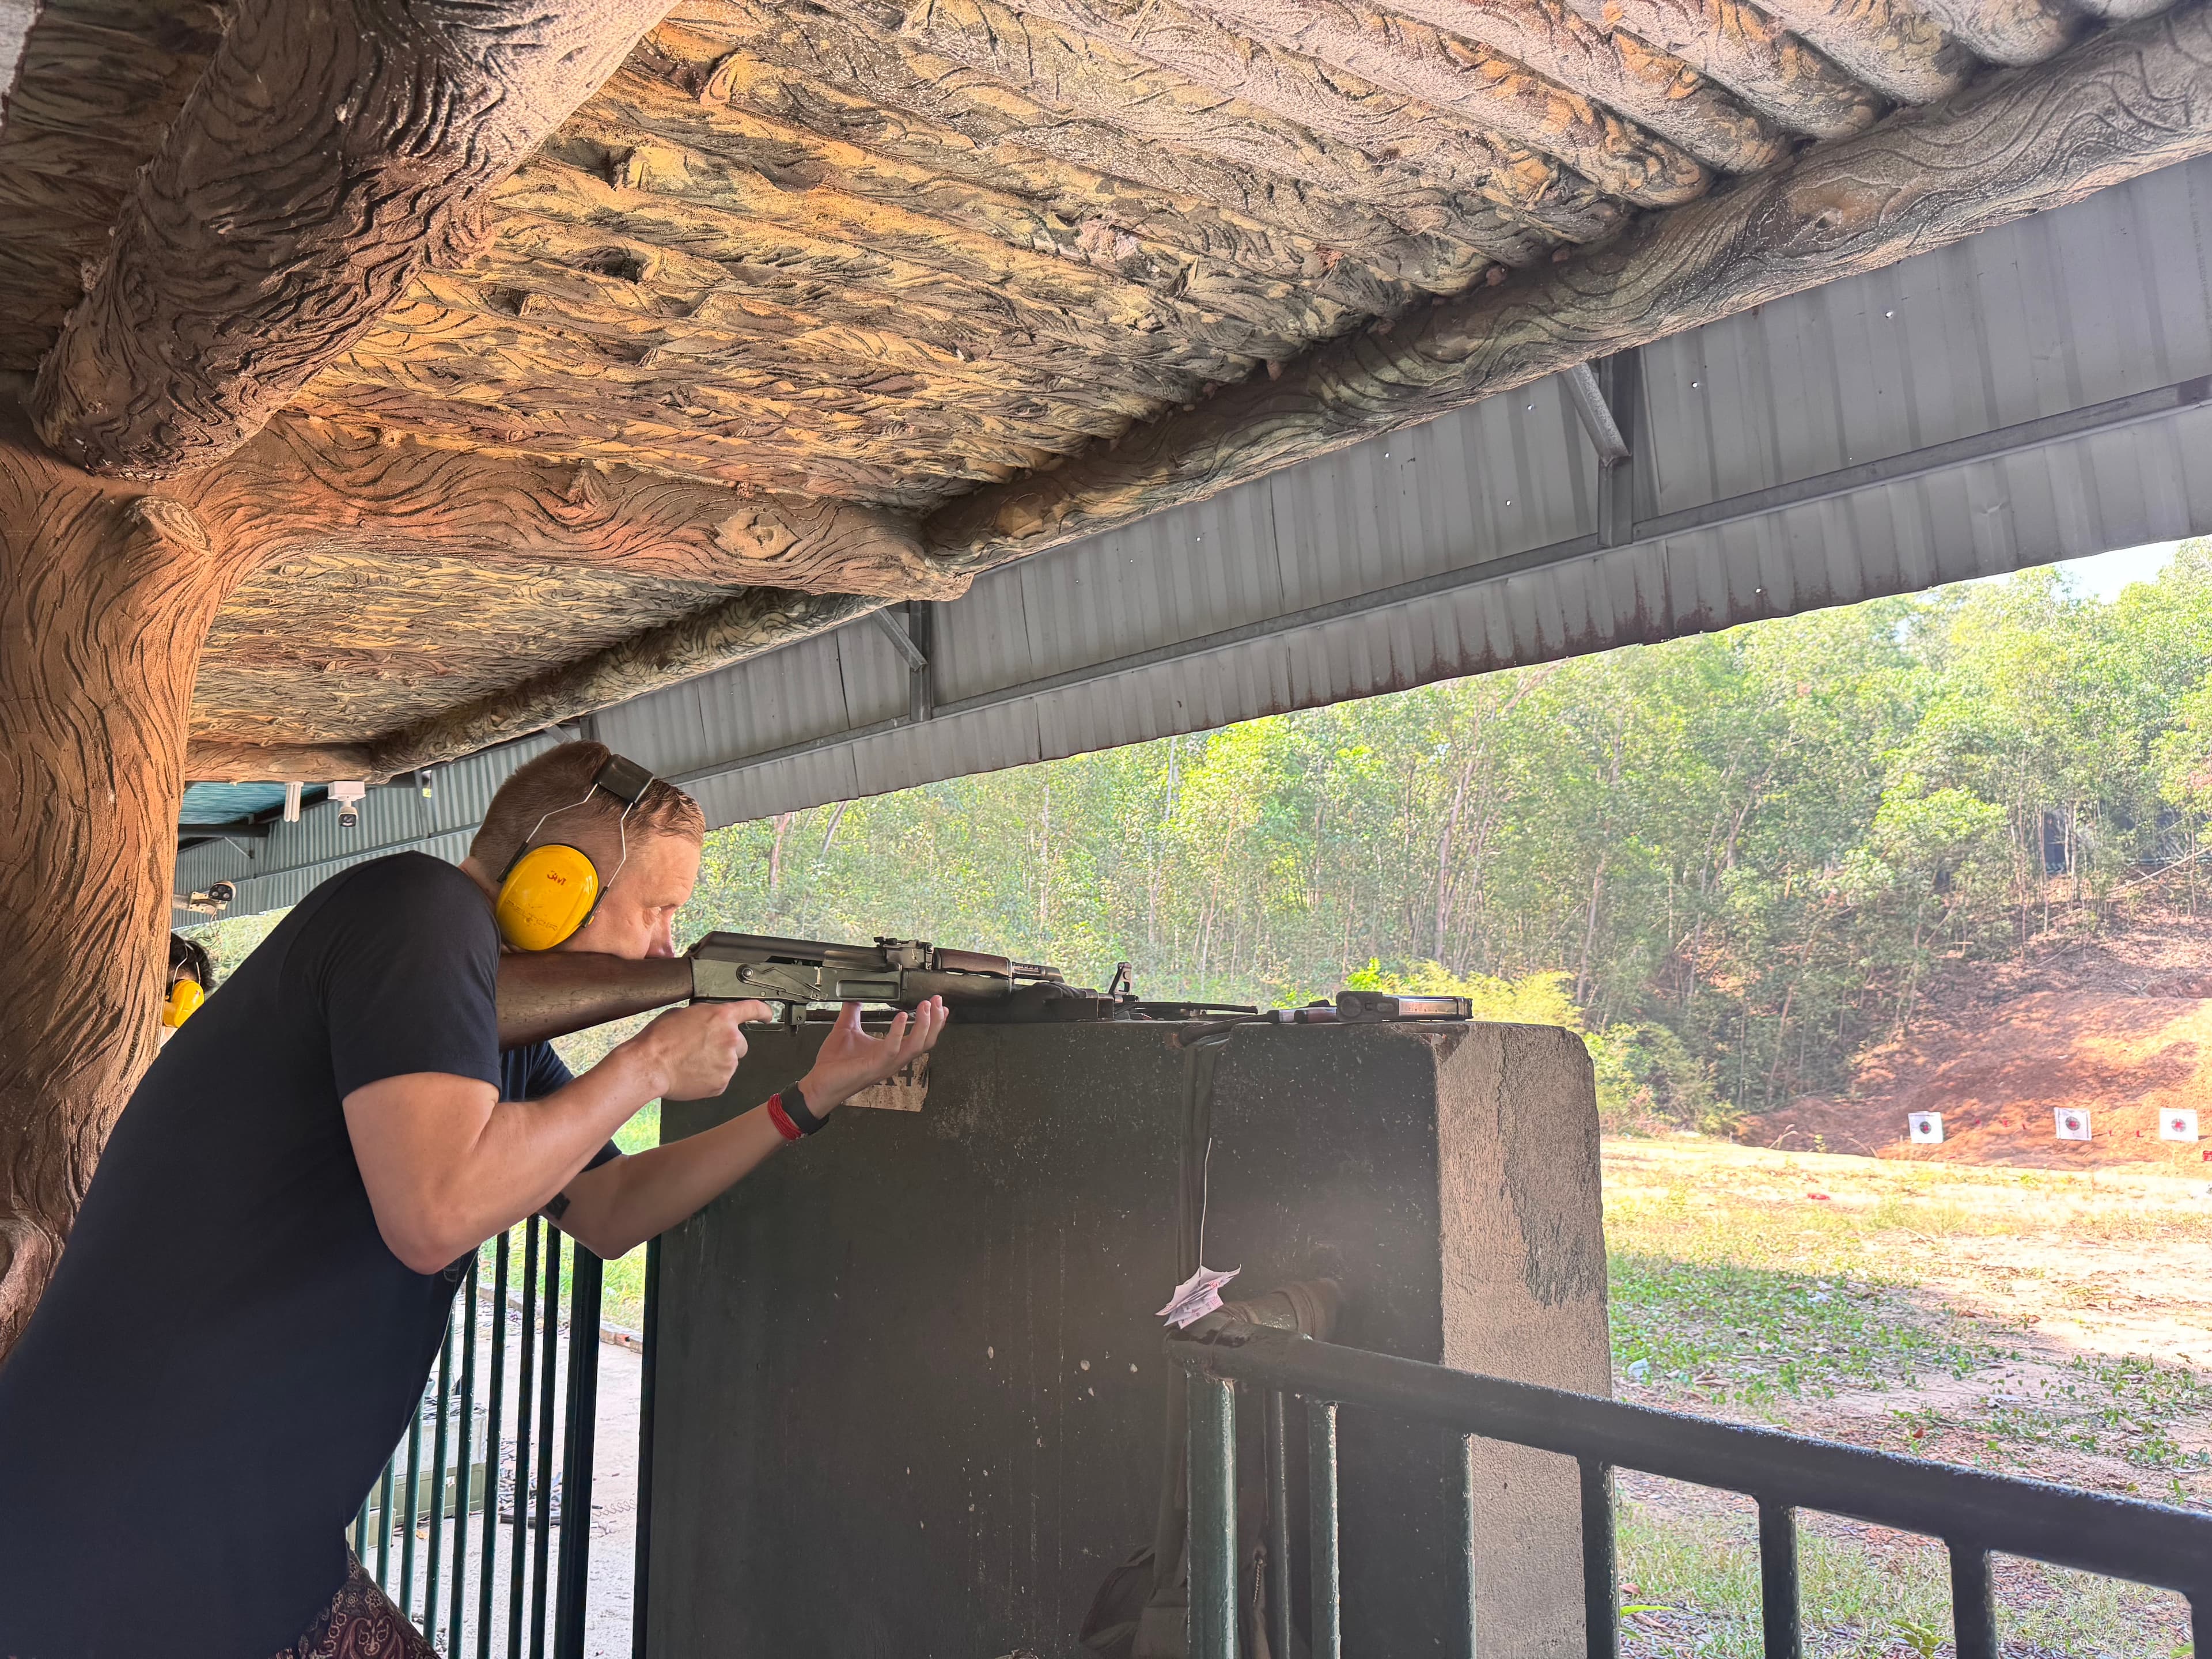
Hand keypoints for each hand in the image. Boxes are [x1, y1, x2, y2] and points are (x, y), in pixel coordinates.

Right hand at [627, 1000, 771, 1100]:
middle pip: (740, 1044)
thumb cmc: (660, 1040)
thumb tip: (709, 1021)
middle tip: (703, 1049)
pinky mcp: (722, 1082)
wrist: (649, 1065)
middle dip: (726, 1046)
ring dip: (716, 1062)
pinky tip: (692, 1073)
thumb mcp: (683, 1014)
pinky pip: (721, 1078)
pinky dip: (710, 1077)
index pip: (753, 1009)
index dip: (763, 1011)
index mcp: (721, 1017)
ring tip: (692, 1061)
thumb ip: (705, 1016)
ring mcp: (728, 1063)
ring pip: (729, 1062)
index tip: (767, 1015)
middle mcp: (730, 1038)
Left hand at [799, 997, 946, 1111]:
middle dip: (936, 1021)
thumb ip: (852, 1012)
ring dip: (924, 1025)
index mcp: (890, 1051)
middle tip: (938, 1002)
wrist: (819, 1082)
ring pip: (916, 1046)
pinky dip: (899, 1031)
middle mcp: (893, 1059)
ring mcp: (886, 1063)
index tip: (939, 1005)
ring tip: (926, 1007)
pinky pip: (893, 1048)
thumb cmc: (834, 1064)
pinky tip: (901, 1017)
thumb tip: (854, 996)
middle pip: (926, 1042)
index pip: (920, 1037)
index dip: (933, 1022)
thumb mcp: (846, 1029)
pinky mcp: (875, 1065)